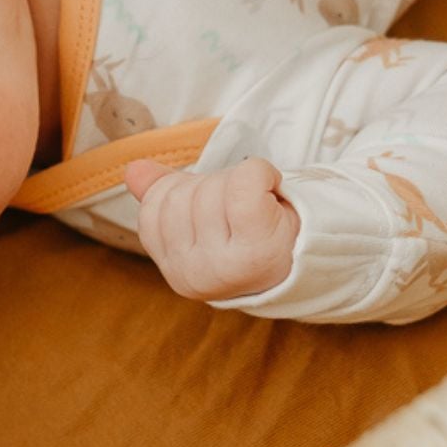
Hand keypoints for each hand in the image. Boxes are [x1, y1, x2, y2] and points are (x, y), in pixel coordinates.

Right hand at [120, 154, 299, 301]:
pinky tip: (272, 191)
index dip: (187, 190)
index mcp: (175, 270)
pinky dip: (261, 173)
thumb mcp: (206, 219)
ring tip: (258, 207)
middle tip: (242, 208)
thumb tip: (133, 172)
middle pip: (183, 193)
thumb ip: (164, 196)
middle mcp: (193, 275)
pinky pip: (244, 181)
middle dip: (214, 186)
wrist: (312, 255)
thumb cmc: (254, 235)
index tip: (218, 210)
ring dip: (240, 182)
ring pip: (213, 186)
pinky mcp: (256, 249)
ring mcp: (223, 266)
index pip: (156, 203)